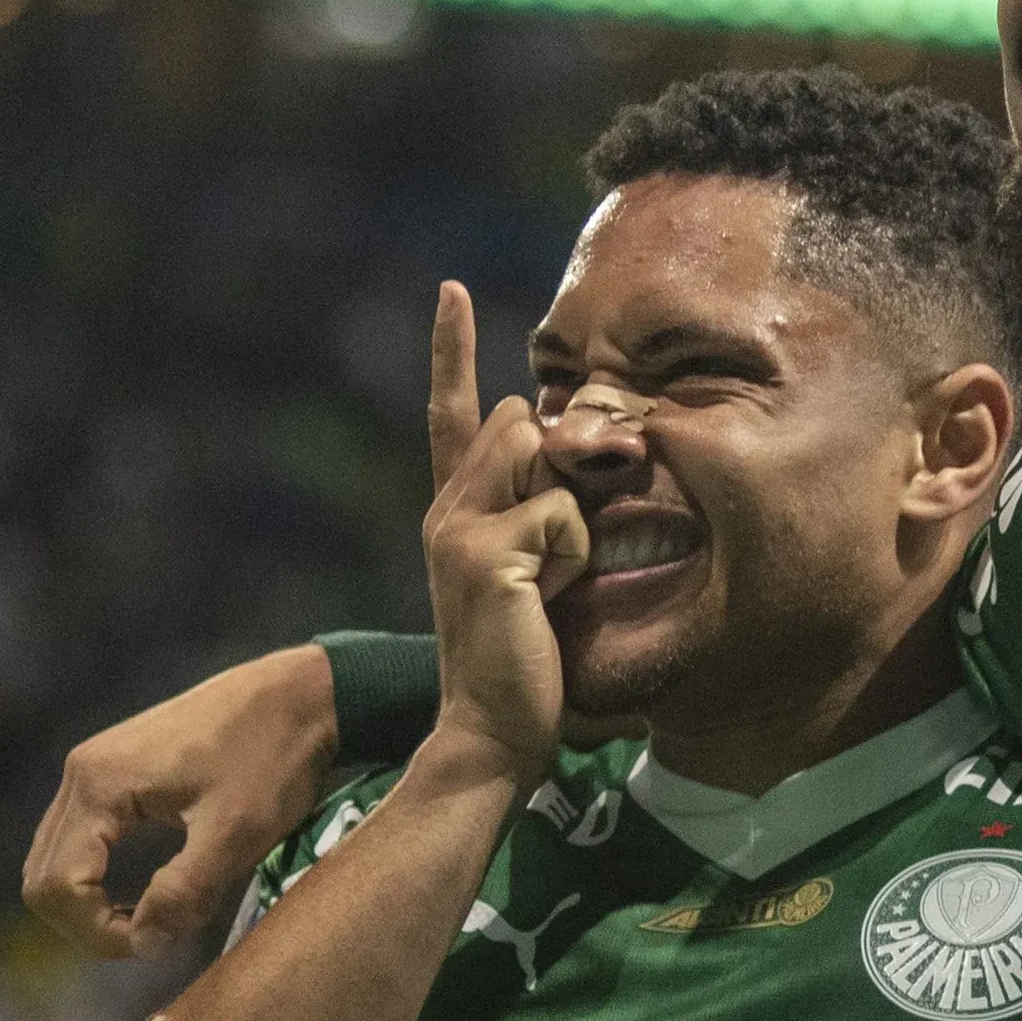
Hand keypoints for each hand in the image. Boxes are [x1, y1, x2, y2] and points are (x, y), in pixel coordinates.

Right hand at [23, 646, 339, 958]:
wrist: (300, 695)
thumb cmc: (273, 759)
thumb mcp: (236, 834)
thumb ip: (185, 893)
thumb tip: (144, 944)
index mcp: (100, 784)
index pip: (58, 885)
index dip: (98, 933)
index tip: (155, 946)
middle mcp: (81, 771)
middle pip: (43, 876)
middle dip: (87, 924)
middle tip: (149, 941)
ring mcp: (93, 766)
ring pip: (56, 858)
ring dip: (89, 903)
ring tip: (149, 921)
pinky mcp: (112, 769)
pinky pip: (79, 839)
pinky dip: (96, 877)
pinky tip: (142, 892)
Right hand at [421, 283, 582, 780]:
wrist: (492, 729)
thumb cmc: (525, 658)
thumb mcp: (532, 569)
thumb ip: (540, 510)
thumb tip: (572, 449)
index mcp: (455, 510)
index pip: (453, 414)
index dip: (451, 350)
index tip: (451, 291)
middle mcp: (446, 509)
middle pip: (520, 424)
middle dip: (560, 467)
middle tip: (560, 553)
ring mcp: (457, 529)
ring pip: (540, 458)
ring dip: (572, 516)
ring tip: (553, 582)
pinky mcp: (485, 554)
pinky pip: (561, 516)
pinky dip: (574, 556)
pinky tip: (550, 600)